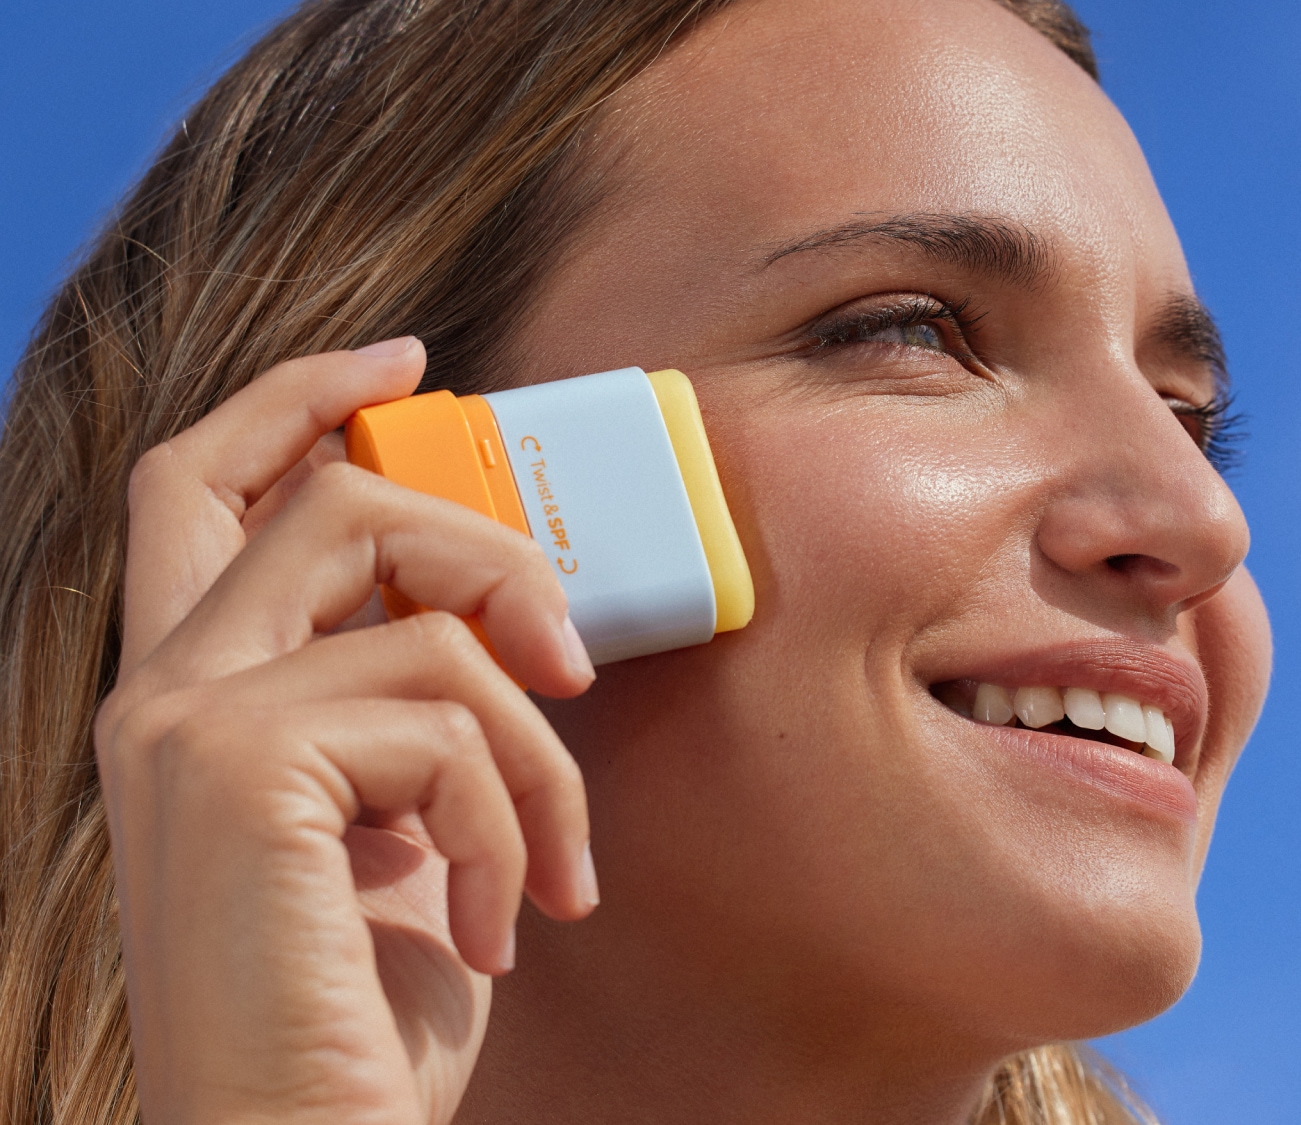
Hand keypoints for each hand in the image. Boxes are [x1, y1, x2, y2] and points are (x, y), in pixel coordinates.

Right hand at [94, 339, 598, 1124]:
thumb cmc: (367, 1012)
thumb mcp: (403, 826)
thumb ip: (411, 711)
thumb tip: (508, 622)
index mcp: (196, 694)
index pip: (204, 481)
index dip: (298, 392)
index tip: (407, 359)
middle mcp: (164, 691)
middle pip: (333, 496)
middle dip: (487, 547)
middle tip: (568, 654)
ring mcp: (187, 724)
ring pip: (424, 617)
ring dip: (537, 749)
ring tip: (553, 866)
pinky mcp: (241, 770)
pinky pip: (448, 718)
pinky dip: (512, 820)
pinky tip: (503, 923)